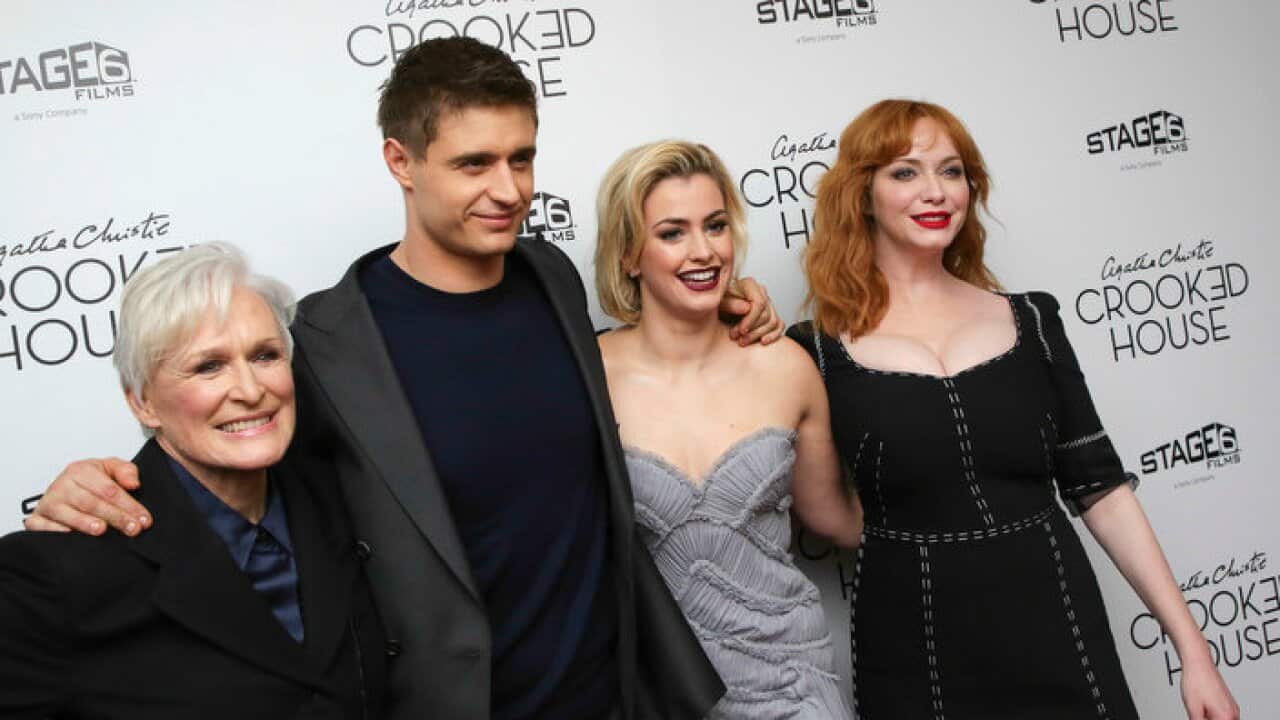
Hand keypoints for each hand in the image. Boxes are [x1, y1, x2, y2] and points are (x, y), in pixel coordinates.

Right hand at [24, 458, 149, 536]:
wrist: (62, 488)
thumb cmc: (90, 480)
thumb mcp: (110, 468)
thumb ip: (125, 471)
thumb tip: (133, 484)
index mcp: (81, 470)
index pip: (109, 490)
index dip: (129, 505)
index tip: (144, 519)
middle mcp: (62, 485)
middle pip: (92, 503)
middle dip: (116, 517)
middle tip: (133, 529)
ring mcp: (48, 502)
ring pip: (69, 514)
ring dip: (86, 523)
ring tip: (102, 530)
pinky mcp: (36, 519)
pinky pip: (43, 526)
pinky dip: (55, 531)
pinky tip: (71, 537)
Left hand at [722, 276, 782, 345]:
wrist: (717, 309)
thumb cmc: (717, 303)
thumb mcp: (718, 302)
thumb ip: (731, 303)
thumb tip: (747, 307)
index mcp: (749, 284)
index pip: (759, 303)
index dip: (751, 319)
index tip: (741, 331)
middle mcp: (760, 292)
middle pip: (766, 314)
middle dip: (751, 330)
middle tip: (736, 337)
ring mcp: (767, 303)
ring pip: (772, 322)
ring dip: (758, 335)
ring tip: (742, 341)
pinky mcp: (770, 314)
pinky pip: (779, 325)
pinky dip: (773, 335)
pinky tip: (763, 341)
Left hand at [1180, 656, 1238, 719]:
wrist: (1198, 662)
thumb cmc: (1196, 680)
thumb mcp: (1193, 709)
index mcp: (1226, 717)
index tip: (1200, 719)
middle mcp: (1234, 713)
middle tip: (1198, 715)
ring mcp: (1232, 707)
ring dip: (1210, 719)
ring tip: (1199, 709)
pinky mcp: (1228, 702)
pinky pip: (1223, 715)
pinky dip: (1213, 715)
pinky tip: (1202, 708)